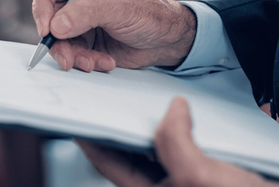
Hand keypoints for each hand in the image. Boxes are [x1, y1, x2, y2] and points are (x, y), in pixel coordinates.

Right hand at [32, 0, 195, 71]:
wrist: (170, 40)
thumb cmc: (151, 13)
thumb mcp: (119, 9)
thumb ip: (85, 14)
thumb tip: (55, 26)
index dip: (41, 6)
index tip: (46, 29)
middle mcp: (79, 0)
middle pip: (49, 18)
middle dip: (57, 41)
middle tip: (67, 58)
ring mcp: (82, 23)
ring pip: (59, 41)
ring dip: (73, 56)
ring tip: (93, 63)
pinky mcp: (88, 43)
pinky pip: (74, 54)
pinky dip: (86, 62)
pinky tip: (106, 62)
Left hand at [77, 97, 278, 186]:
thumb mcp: (199, 177)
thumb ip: (175, 141)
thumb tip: (174, 109)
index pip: (109, 163)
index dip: (91, 138)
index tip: (78, 115)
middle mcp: (162, 186)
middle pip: (130, 151)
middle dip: (121, 125)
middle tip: (110, 101)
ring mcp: (180, 179)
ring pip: (155, 146)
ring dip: (151, 123)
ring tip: (141, 101)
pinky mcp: (199, 170)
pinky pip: (180, 143)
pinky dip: (178, 126)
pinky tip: (180, 112)